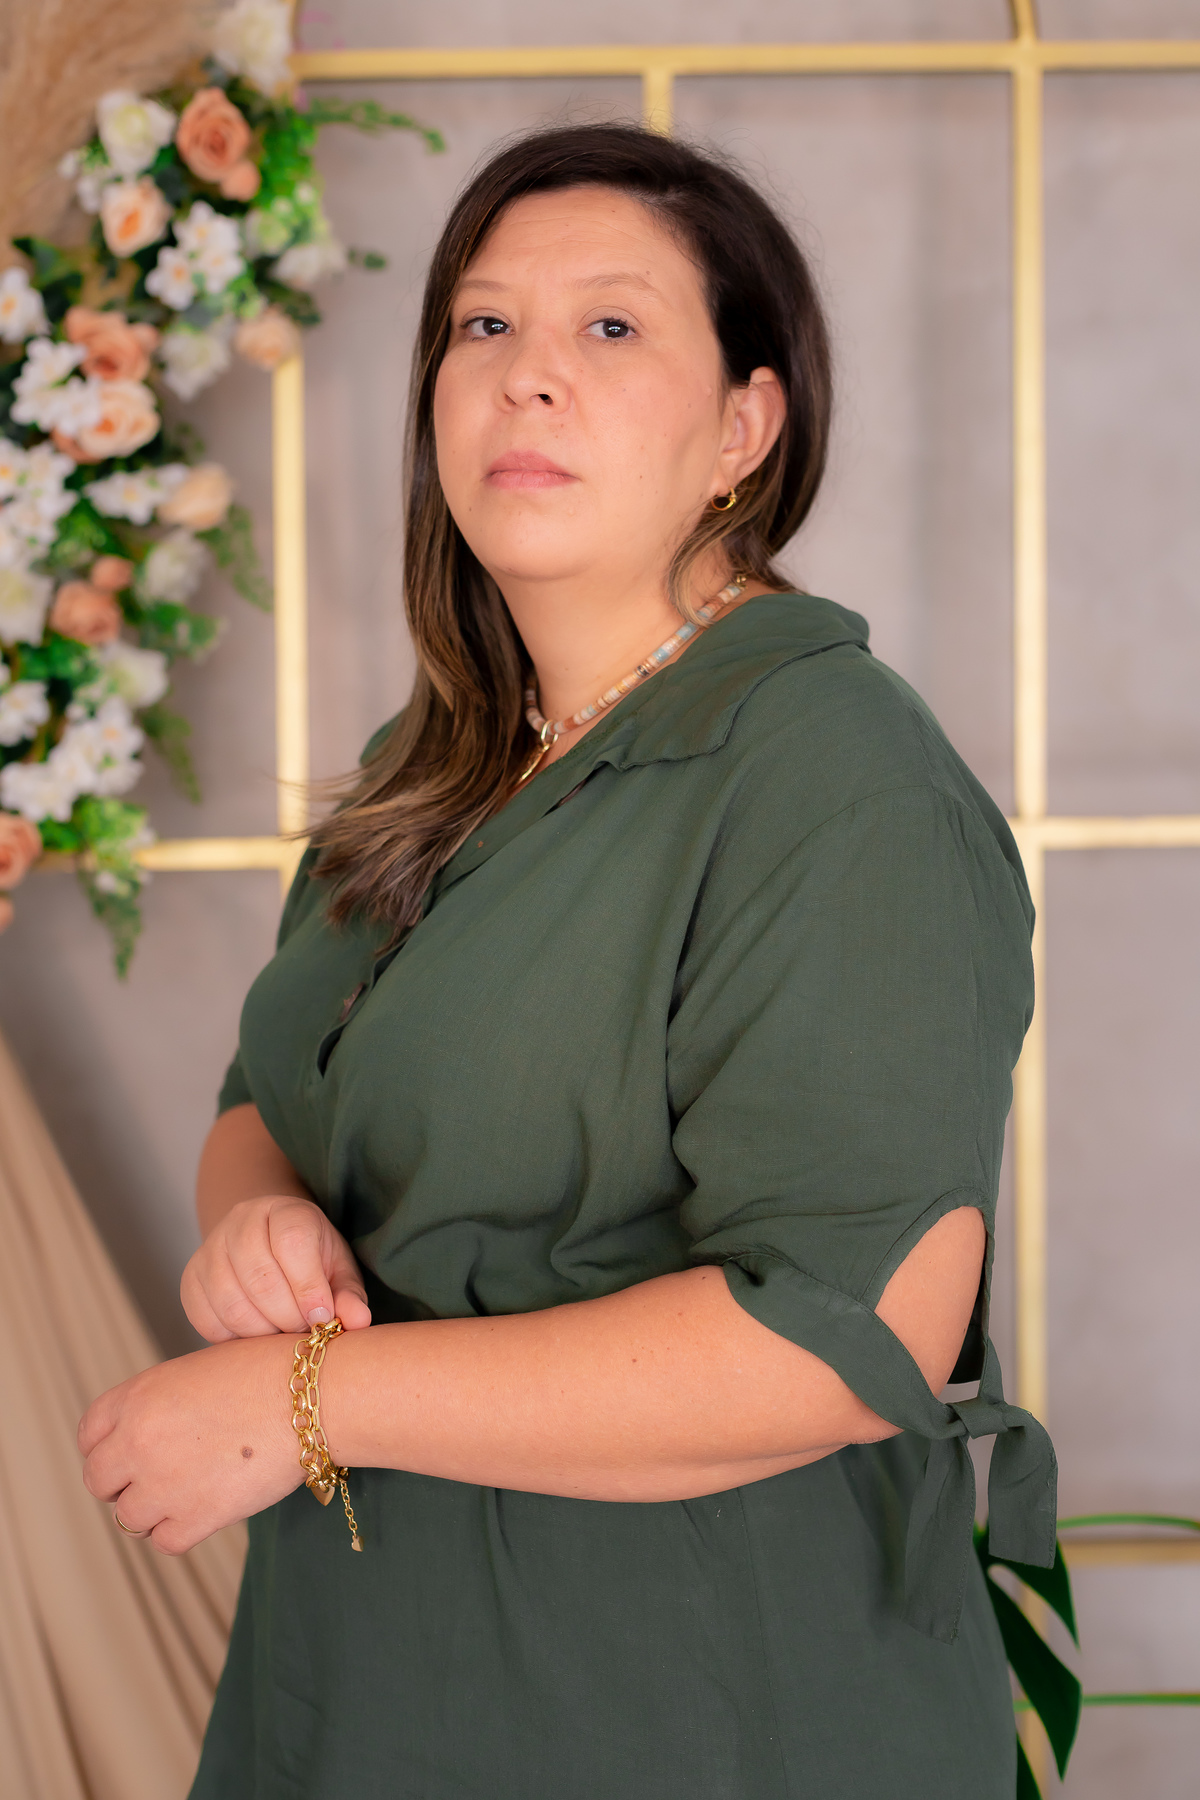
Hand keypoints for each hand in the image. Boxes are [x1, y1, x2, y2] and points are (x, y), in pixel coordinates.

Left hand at [79, 1335, 301, 1552]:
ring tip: (185, 1494)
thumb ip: (162, 1401)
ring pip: (129, 1517)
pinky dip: (180, 1531)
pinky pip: (165, 1542)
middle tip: (155, 1478)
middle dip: (122, 1482)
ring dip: (152, 1509)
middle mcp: (139, 1441)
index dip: (106, 1447)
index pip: (89, 1435)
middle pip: (99, 1481)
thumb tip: (151, 1429)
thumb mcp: (199, 1370)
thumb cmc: (269, 1372)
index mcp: (138, 1397)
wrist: (314, 1396)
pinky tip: (203, 1511)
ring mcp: (164, 1482)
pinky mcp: (197, 1517)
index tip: (125, 1454)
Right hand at [181, 1194, 371, 1342]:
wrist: (266, 1244)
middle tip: (304, 1332)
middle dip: (287, 1317)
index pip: (292, 1242)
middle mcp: (241, 1222)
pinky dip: (233, 1338)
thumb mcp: (337, 1269)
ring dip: (262, 1331)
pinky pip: (206, 1319)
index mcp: (285, 1211)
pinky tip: (255, 1334)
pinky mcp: (190, 1280)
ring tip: (282, 1334)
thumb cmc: (311, 1260)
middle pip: (260, 1277)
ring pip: (231, 1303)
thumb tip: (358, 1321)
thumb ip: (348, 1294)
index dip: (309, 1286)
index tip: (322, 1318)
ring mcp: (210, 1249)